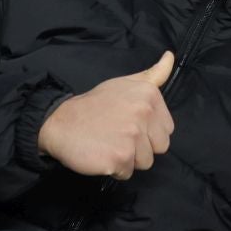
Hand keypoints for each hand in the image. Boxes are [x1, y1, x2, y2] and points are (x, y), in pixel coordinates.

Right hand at [38, 52, 175, 178]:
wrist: (60, 122)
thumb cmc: (95, 104)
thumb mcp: (125, 83)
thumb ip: (153, 74)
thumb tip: (170, 56)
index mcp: (149, 95)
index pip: (168, 129)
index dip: (149, 131)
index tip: (129, 124)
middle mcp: (144, 114)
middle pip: (160, 147)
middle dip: (141, 146)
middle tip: (118, 135)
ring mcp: (132, 136)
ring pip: (145, 162)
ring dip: (128, 159)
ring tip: (109, 143)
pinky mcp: (120, 157)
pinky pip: (127, 173)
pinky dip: (114, 169)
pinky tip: (101, 153)